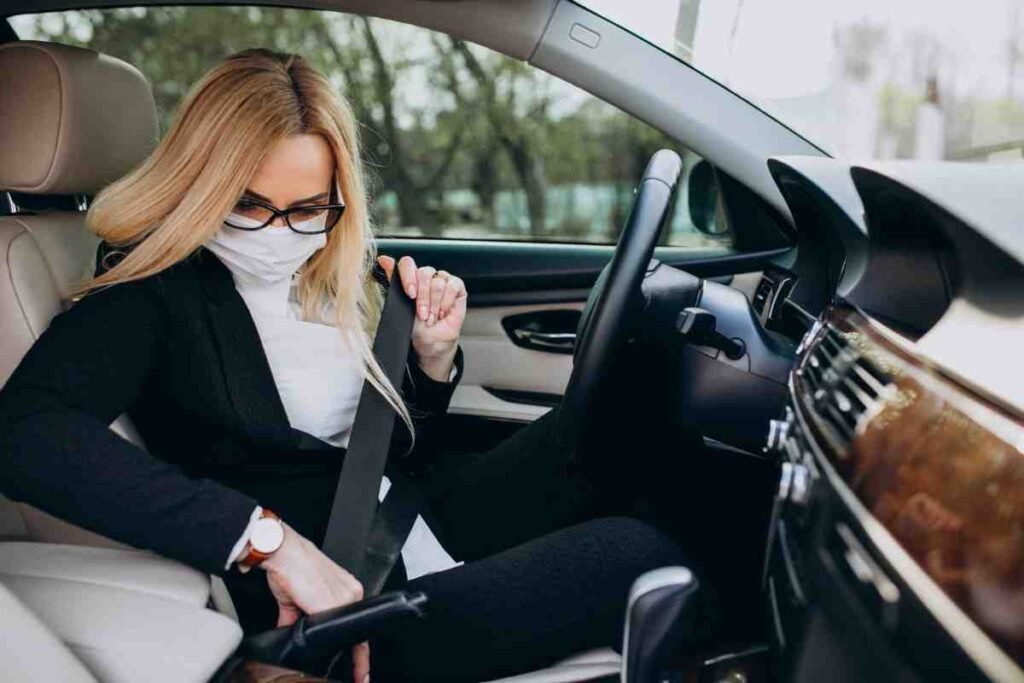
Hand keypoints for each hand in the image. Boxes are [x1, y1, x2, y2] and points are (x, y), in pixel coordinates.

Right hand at [262, 524, 369, 682]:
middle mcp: (350, 592)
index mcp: (343, 590)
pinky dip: (334, 645)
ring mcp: (345, 597)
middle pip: (356, 631)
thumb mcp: (293, 601)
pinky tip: (336, 659)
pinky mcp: (334, 602)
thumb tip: (290, 635)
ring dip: (348, 655)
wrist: (282, 552)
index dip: (358, 650)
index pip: (354, 625)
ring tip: (355, 674)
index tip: (362, 670)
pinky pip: (338, 630)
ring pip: (350, 633)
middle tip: (360, 678)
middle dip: (357, 658)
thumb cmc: (288, 568)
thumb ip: (296, 620)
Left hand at [378, 255, 466, 381]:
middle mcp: (427, 276)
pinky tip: (443, 312)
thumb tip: (384, 259)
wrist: (433, 342)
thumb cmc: (417, 327)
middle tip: (422, 314)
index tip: (410, 294)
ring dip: (435, 305)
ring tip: (432, 317)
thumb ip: (394, 282)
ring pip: (437, 283)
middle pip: (424, 273)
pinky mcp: (457, 286)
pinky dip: (446, 302)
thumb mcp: (401, 307)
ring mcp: (442, 279)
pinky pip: (452, 286)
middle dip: (423, 298)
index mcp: (411, 278)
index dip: (408, 276)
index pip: (408, 263)